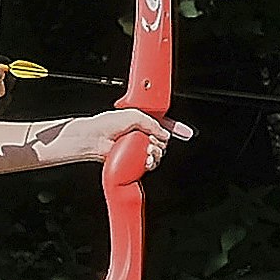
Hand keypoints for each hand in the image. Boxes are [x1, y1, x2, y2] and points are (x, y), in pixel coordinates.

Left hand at [41, 108, 183, 175]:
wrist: (93, 138)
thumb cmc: (106, 124)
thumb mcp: (134, 115)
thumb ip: (153, 123)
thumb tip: (164, 134)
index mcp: (140, 122)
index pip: (161, 125)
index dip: (174, 129)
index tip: (186, 132)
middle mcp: (139, 135)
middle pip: (161, 141)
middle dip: (161, 143)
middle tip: (153, 142)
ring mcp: (135, 149)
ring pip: (156, 153)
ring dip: (155, 153)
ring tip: (148, 152)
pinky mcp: (131, 161)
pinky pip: (148, 163)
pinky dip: (150, 162)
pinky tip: (146, 160)